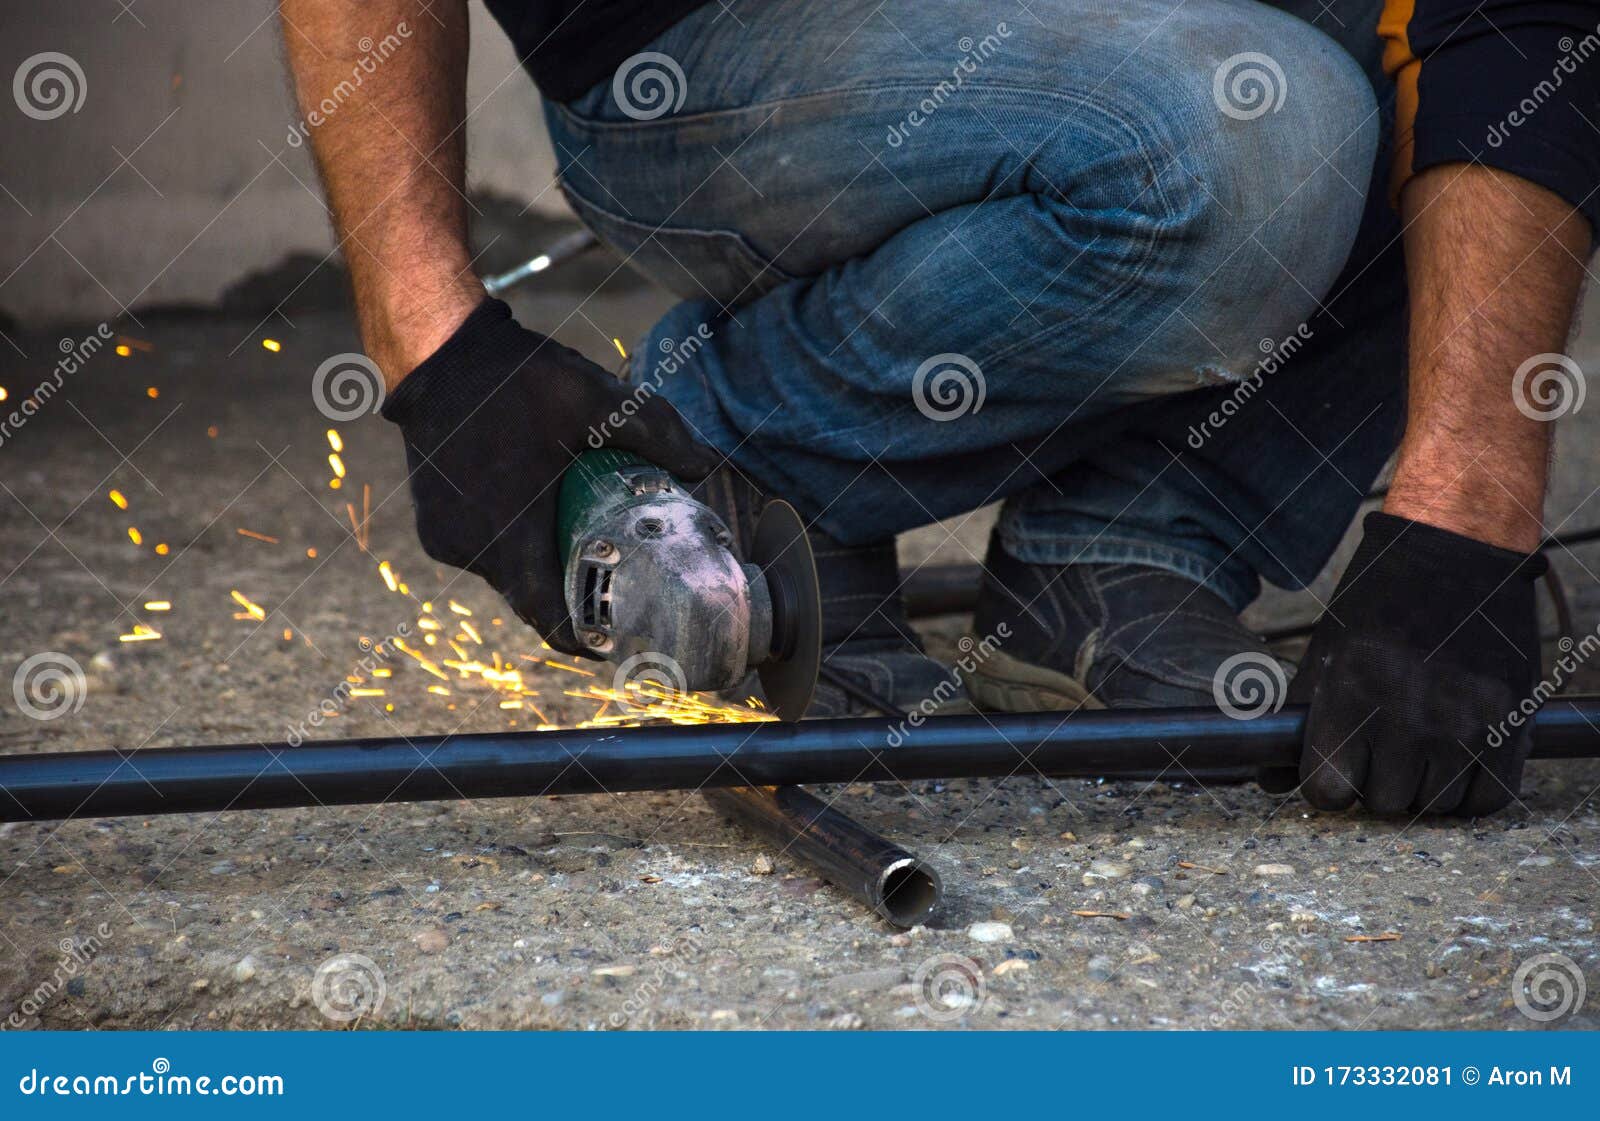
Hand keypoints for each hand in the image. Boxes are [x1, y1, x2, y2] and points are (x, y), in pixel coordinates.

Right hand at [381, 297, 721, 653]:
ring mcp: (444, 536)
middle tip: (609, 588)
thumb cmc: (514, 379)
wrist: (439, 352)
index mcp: (508, 529)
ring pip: (502, 572)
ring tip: (576, 549)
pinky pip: (478, 552)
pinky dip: (507, 547)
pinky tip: (534, 522)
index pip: (542, 612)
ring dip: (536, 567)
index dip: (577, 637)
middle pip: (526, 594)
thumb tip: (704, 464)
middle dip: (565, 597)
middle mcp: (470, 544)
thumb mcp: (595, 398)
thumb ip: (656, 431)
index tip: (608, 645)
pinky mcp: (431, 522)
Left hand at [1288, 511, 1545, 815]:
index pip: (1329, 790)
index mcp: (1352, 698)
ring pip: (1436, 805)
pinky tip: (1459, 762)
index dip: (1328, 784)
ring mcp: (1466, 727)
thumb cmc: (1380, 601)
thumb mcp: (1326, 652)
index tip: (1337, 766)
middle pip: (1384, 802)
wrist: (1456, 552)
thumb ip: (1300, 720)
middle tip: (1384, 748)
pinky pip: (1489, 799)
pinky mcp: (1510, 725)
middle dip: (1377, 783)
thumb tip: (1266, 782)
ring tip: (1422, 745)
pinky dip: (1472, 791)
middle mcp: (1409, 719)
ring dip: (1425, 786)